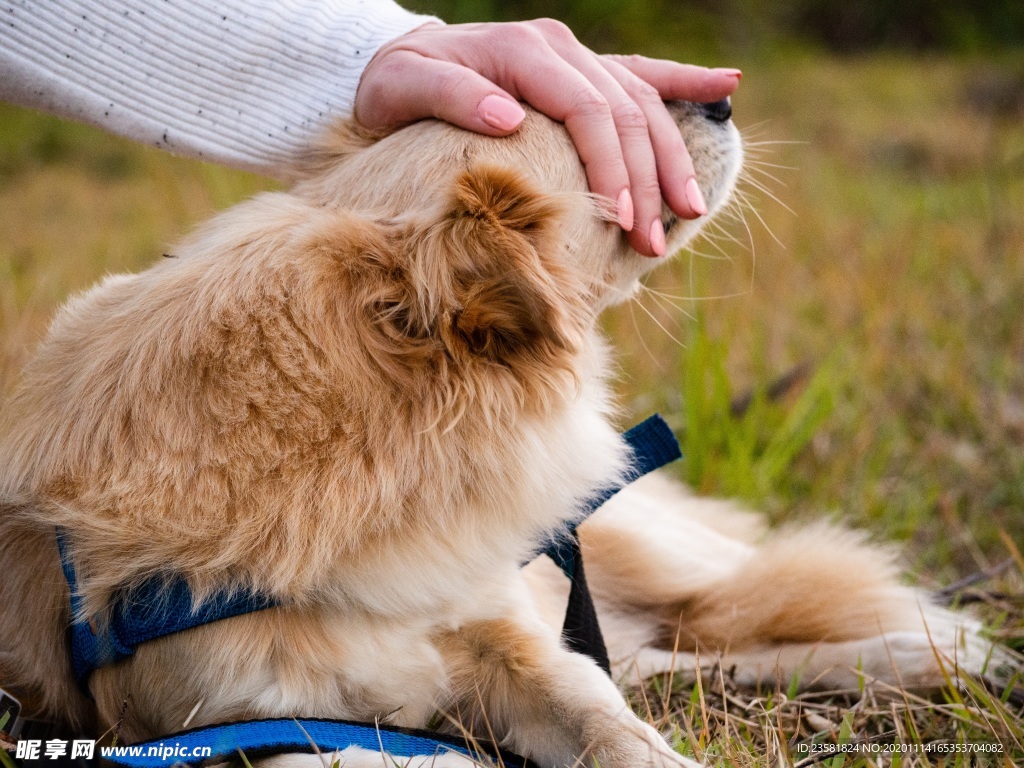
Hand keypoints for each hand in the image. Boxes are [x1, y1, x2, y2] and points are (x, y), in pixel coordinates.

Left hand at [355, 19, 740, 256]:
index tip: (624, 221)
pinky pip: (643, 73)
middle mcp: (559, 49)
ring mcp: (576, 57)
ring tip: (691, 210)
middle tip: (655, 243)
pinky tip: (726, 88)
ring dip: (671, 158)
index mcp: (524, 51)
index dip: (612, 166)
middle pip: (625, 112)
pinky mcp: (582, 71)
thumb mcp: (402, 89)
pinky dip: (685, 81)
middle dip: (647, 179)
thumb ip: (451, 97)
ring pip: (643, 102)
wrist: (398, 62)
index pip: (587, 110)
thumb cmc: (395, 86)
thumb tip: (508, 117)